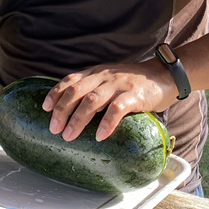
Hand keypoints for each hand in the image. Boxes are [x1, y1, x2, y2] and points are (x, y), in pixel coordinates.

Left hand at [41, 59, 176, 141]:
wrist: (164, 75)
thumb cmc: (135, 82)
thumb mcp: (111, 80)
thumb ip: (95, 89)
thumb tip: (75, 112)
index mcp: (97, 72)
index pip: (70, 80)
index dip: (55, 93)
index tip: (44, 108)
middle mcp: (104, 76)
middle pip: (76, 91)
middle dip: (61, 110)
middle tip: (54, 128)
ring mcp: (119, 85)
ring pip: (92, 101)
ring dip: (78, 119)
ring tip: (69, 135)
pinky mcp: (134, 96)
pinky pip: (116, 109)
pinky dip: (106, 123)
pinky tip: (99, 136)